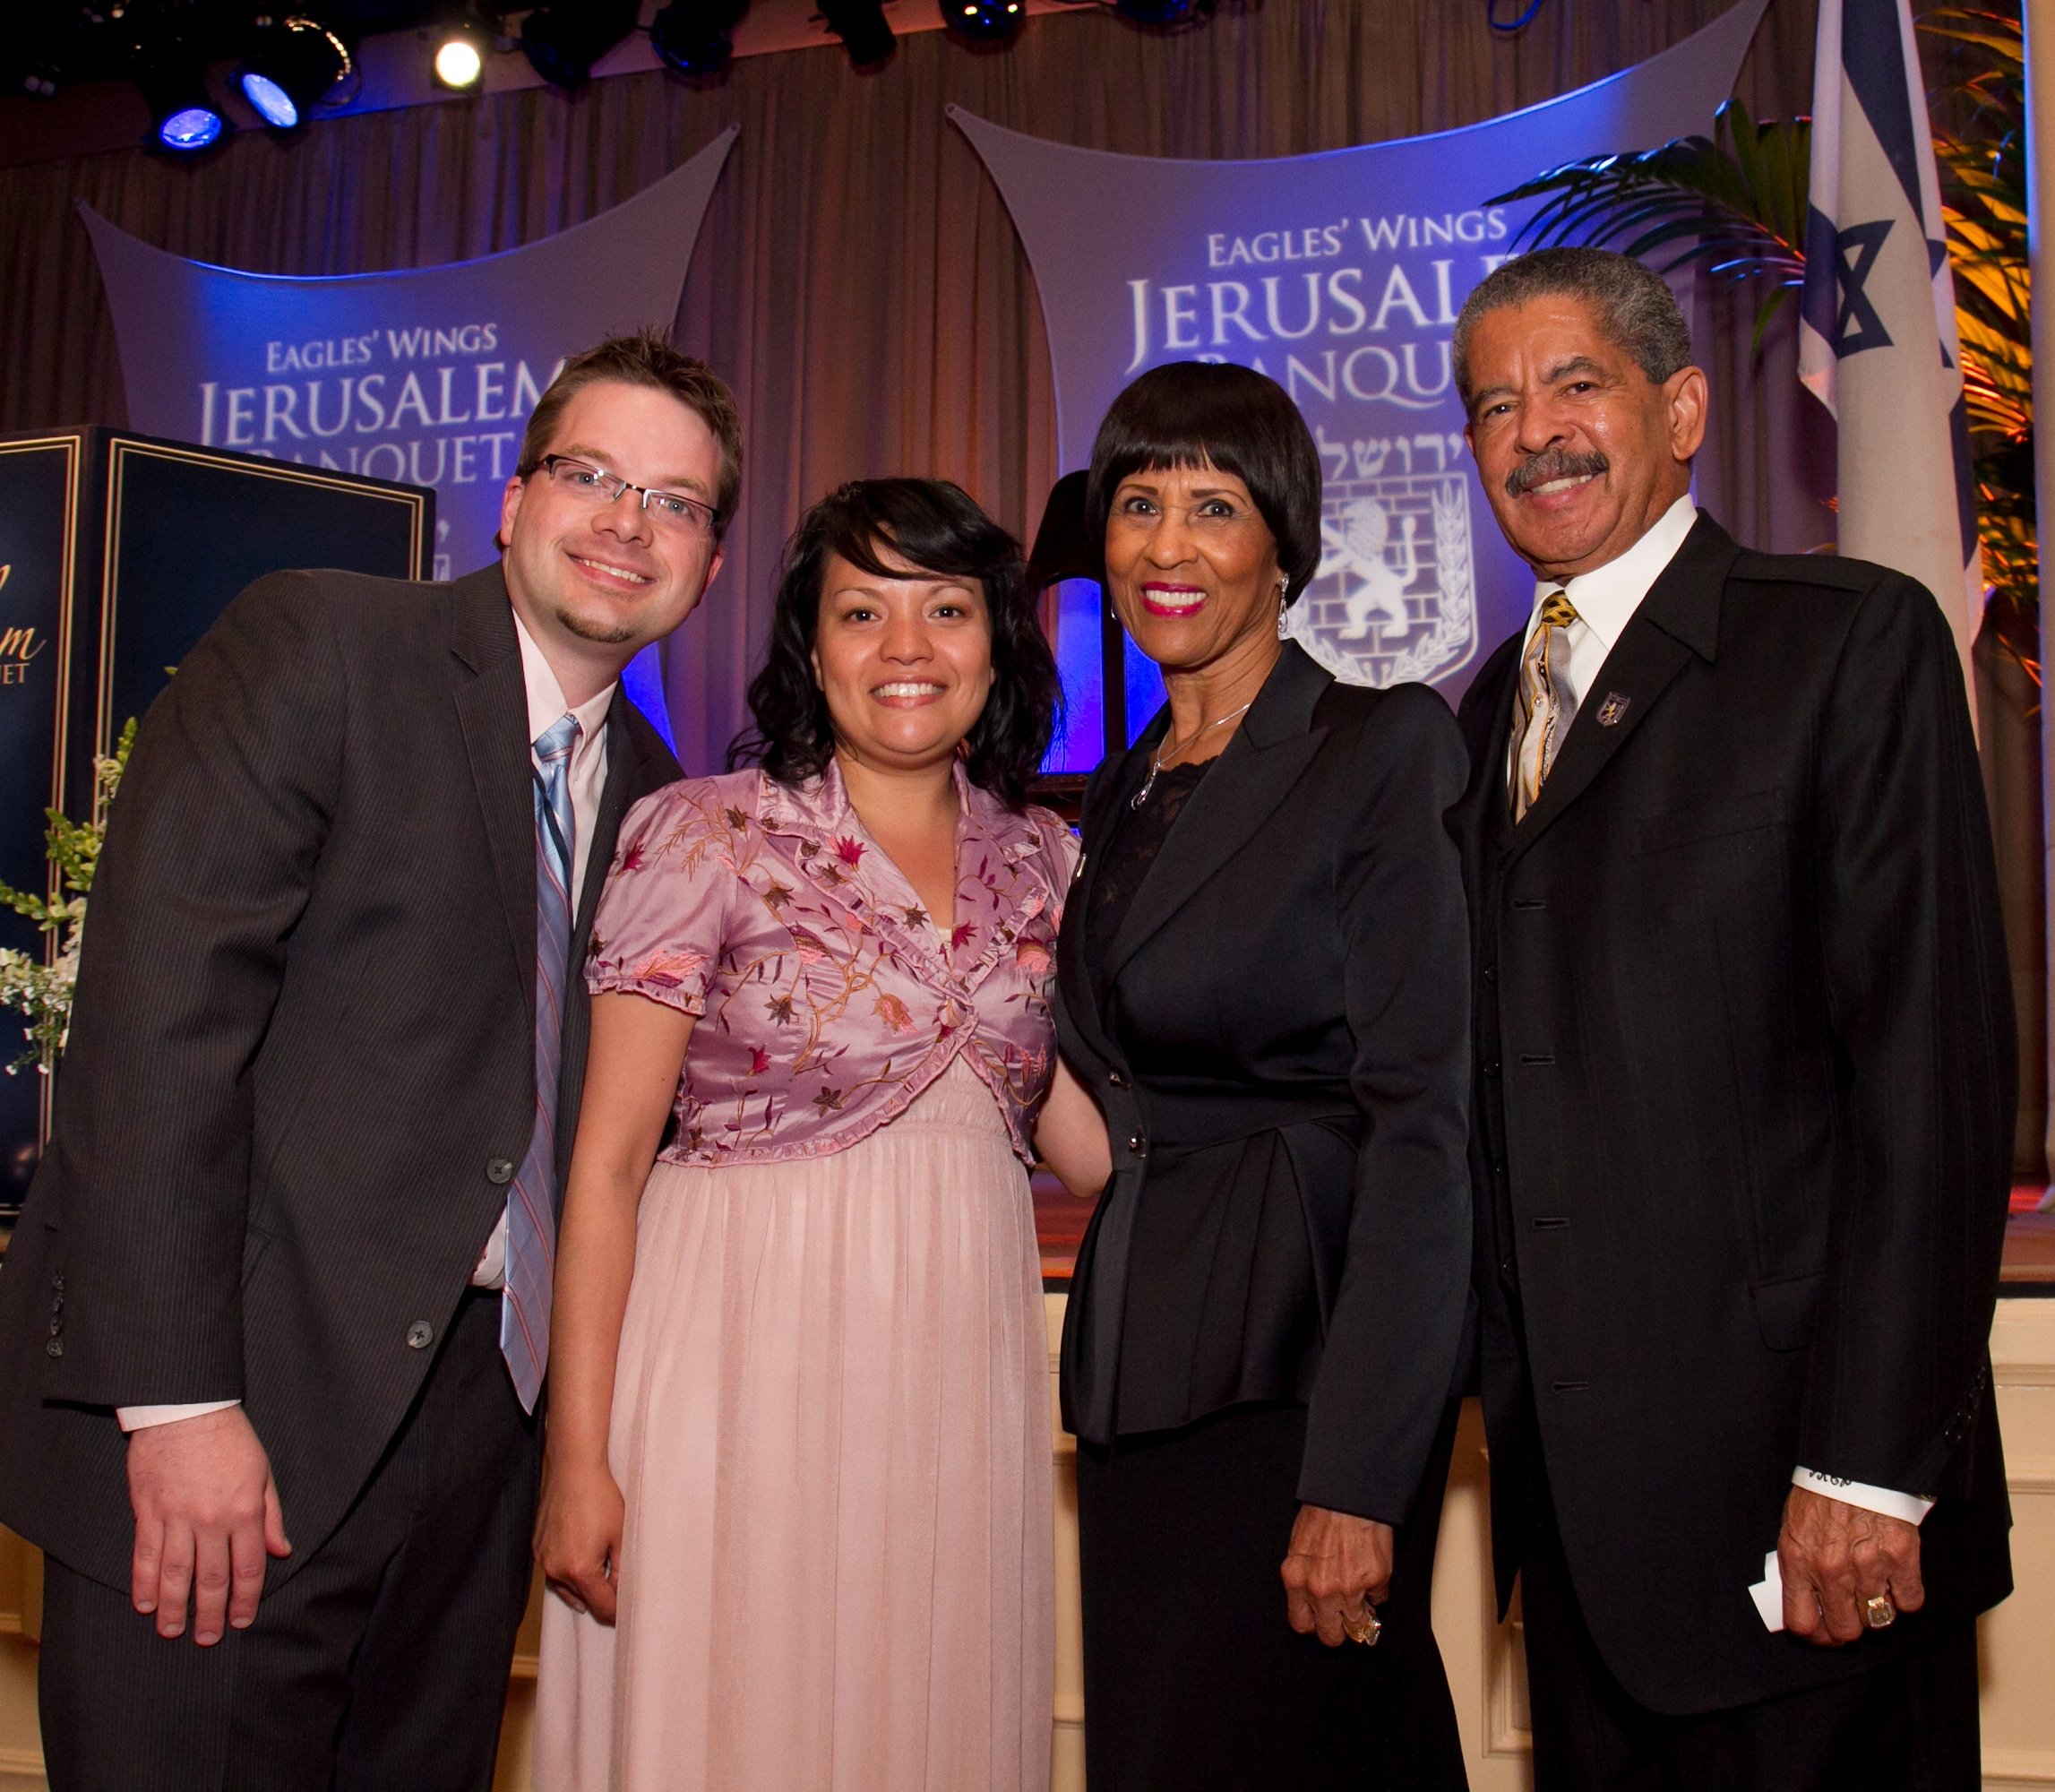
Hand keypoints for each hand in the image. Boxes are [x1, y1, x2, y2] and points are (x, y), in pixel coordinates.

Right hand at [126, 1406, 289, 1644]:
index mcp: (244, 1510)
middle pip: (211, 1578)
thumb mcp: (263, 1472)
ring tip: (173, 1631)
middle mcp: (211, 1519)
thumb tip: (282, 1552)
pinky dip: (144, 1582)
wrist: (185, 1409)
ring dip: (175, 1607)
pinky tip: (145, 1604)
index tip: (241, 1620)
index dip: (245, 1598)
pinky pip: (145, 1555)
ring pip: (176, 1573)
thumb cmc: (230, 1438)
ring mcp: (176, 1517)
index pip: (248, 1567)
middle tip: (207, 1639)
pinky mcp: (148, 1512)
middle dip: (210, 1613)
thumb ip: (271, 1516)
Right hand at [535, 1451, 625, 1624]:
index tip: (626, 1615)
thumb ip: (622, 1568)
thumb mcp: (620, 1535)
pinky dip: (568, 1576)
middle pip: (583, 1599)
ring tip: (601, 1587)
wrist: (572, 1469)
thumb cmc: (599, 1498)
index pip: (601, 1606)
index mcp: (579, 1571)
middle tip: (619, 1596)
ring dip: (583, 1589)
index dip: (616, 1613)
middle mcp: (556, 1570)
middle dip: (601, 1599)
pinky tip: (579, 1570)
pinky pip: (553, 1572)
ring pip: (566, 1588)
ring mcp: (543, 1559)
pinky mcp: (537, 1547)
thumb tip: (622, 1589)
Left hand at [1282, 1503, 1394, 1647]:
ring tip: (1361, 1597)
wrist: (1348, 1494)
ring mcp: (1350, 1588)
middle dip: (1338, 1630)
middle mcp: (1321, 1590)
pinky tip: (1371, 1572)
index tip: (1321, 1619)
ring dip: (1362, 1615)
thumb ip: (1304, 1578)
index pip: (1301, 1624)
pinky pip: (1380, 1600)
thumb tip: (1314, 1602)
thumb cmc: (1322, 1514)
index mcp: (1296, 1580)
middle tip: (1344, 1618)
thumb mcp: (1298, 1547)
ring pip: (1359, 1625)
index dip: (1314, 1624)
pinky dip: (1377, 1592)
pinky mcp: (1376, 1581)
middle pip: (1330, 1636)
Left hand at [1777, 1486, 1924, 1645]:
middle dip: (1849, 1627)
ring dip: (1877, 1610)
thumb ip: (1798, 1567)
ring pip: (1878, 1620)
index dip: (1815, 1636)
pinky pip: (1910, 1603)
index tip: (1823, 1633)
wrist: (1852, 1462)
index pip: (1802, 1623)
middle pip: (1845, 1631)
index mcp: (1798, 1561)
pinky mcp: (1901, 1558)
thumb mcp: (1793, 1528)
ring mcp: (1867, 1566)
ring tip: (1874, 1591)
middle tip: (1852, 1615)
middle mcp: (1831, 1570)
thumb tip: (1803, 1602)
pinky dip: (1906, 1597)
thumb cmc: (1821, 1494)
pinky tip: (1897, 1580)